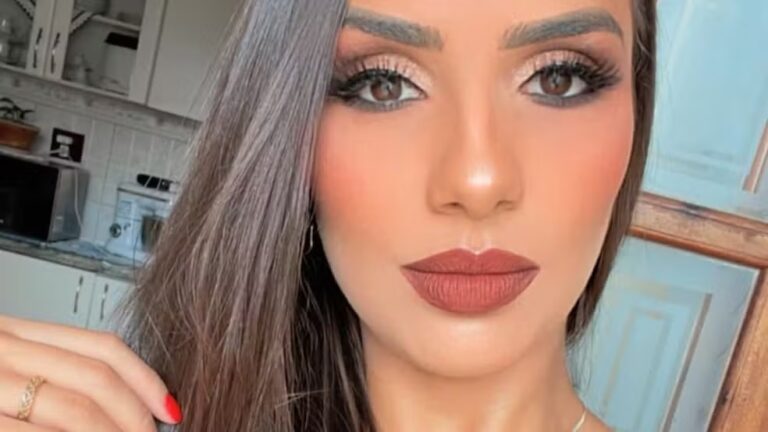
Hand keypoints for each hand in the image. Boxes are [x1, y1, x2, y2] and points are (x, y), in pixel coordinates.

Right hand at [0, 314, 181, 430]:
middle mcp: (4, 350)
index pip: (103, 346)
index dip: (146, 380)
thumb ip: (59, 379)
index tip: (169, 407)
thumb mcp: (9, 373)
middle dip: (134, 415)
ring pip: (76, 409)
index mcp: (18, 335)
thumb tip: (122, 409)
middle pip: (97, 377)